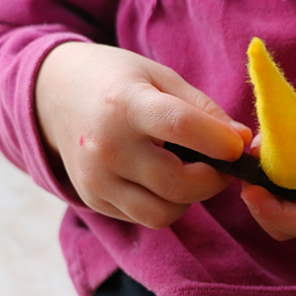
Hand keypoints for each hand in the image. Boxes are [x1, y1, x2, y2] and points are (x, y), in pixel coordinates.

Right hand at [35, 42, 250, 228]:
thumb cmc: (119, 81)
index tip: (239, 146)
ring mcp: (96, 179)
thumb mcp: (161, 78)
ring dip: (190, 198)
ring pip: (164, 213)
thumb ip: (204, 110)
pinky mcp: (93, 200)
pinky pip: (145, 217)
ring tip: (191, 172)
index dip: (219, 141)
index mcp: (125, 103)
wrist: (54, 94)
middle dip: (213, 179)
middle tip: (221, 164)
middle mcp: (106, 147)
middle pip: (177, 183)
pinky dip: (165, 203)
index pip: (180, 126)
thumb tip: (241, 141)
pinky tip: (162, 178)